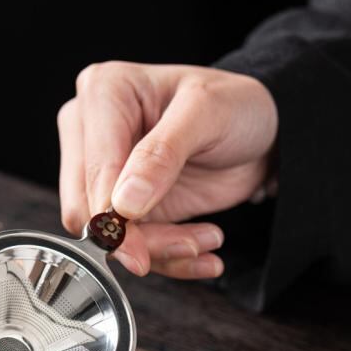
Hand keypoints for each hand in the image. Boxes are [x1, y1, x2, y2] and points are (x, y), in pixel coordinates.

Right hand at [57, 61, 277, 278]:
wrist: (262, 132)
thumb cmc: (234, 105)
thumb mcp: (207, 114)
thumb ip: (161, 154)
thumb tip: (121, 203)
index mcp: (103, 92)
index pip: (91, 170)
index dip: (111, 215)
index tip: (140, 248)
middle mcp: (92, 131)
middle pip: (88, 209)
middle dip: (139, 239)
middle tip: (188, 245)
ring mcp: (105, 172)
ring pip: (106, 235)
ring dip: (159, 251)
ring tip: (204, 242)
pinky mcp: (123, 206)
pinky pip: (129, 246)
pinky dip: (166, 257)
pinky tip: (201, 251)